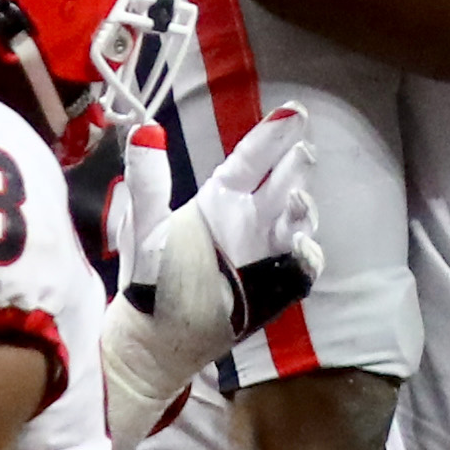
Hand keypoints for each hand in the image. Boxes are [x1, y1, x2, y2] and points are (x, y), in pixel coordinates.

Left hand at [103, 112, 320, 447]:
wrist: (156, 338)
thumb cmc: (149, 279)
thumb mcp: (146, 226)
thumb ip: (148, 181)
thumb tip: (143, 130)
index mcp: (220, 198)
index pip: (251, 160)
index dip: (272, 135)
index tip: (293, 111)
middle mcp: (250, 217)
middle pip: (283, 183)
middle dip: (296, 166)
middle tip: (304, 152)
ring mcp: (267, 249)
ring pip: (298, 220)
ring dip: (303, 209)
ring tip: (297, 199)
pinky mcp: (278, 283)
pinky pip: (301, 266)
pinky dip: (306, 255)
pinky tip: (301, 248)